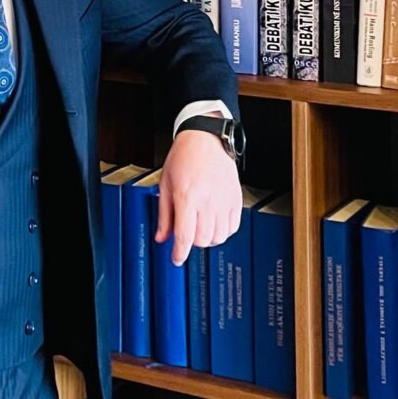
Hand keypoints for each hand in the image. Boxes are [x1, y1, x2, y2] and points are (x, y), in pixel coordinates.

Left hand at [154, 128, 241, 265]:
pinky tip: (214, 222)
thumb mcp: (165, 183)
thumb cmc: (183, 156)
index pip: (185, 236)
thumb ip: (164, 213)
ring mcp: (224, 201)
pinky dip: (223, 231)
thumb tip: (161, 237)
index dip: (179, 253)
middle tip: (186, 233)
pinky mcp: (236, 200)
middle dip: (192, 242)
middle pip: (202, 240)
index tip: (176, 259)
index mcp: (187, 196)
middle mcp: (208, 201)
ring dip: (208, 238)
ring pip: (219, 237)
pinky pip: (233, 228)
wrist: (205, 139)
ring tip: (200, 227)